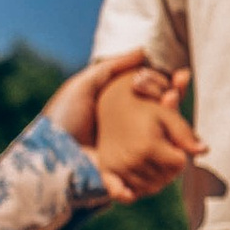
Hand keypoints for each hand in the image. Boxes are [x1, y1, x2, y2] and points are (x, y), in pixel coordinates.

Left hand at [42, 51, 196, 205]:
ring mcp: (133, 158)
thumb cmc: (62, 118)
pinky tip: (174, 139)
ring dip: (176, 125)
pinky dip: (169, 157)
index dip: (170, 86)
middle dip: (174, 103)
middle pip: (166, 118)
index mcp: (123, 113)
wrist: (49, 155)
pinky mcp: (131, 179)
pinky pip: (157, 173)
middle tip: (174, 91)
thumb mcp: (83, 85)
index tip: (180, 75)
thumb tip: (144, 51)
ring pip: (167, 143)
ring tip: (170, 105)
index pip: (155, 98)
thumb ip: (112, 67)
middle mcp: (132, 134)